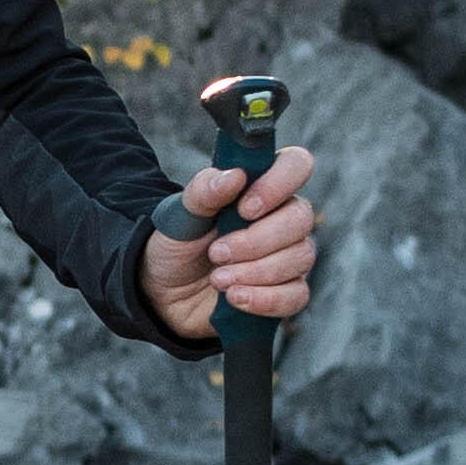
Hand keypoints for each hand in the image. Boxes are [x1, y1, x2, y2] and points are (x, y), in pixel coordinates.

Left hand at [140, 141, 316, 340]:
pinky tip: (235, 298)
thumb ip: (204, 192)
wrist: (165, 294)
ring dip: (255, 271)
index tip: (244, 208)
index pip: (296, 165)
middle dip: (257, 240)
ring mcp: (288, 256)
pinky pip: (295, 296)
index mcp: (260, 187)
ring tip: (217, 279)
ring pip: (300, 257)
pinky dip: (264, 299)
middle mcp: (282, 218)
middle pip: (300, 218)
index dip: (278, 184)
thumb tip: (236, 175)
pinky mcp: (285, 293)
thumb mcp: (179, 216)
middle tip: (216, 253)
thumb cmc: (179, 246)